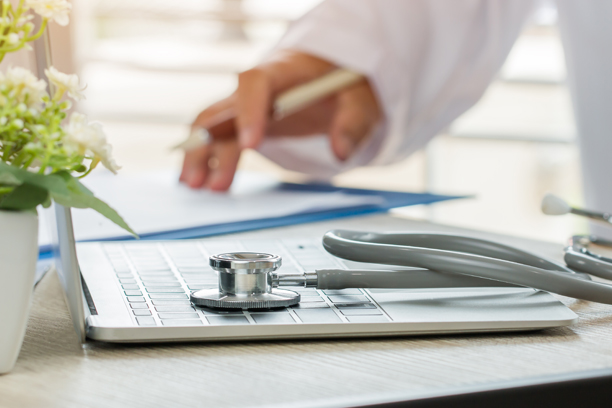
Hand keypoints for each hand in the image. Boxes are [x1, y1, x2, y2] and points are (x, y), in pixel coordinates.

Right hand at [179, 50, 380, 190]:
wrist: (336, 75)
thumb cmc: (347, 83)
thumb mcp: (362, 99)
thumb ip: (353, 123)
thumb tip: (340, 151)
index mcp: (285, 70)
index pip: (256, 83)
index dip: (248, 113)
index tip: (250, 146)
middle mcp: (260, 85)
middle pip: (224, 108)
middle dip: (209, 144)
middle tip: (205, 181)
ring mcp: (250, 104)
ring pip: (214, 124)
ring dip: (201, 154)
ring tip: (194, 186)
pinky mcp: (248, 120)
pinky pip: (221, 136)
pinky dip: (208, 157)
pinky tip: (200, 180)